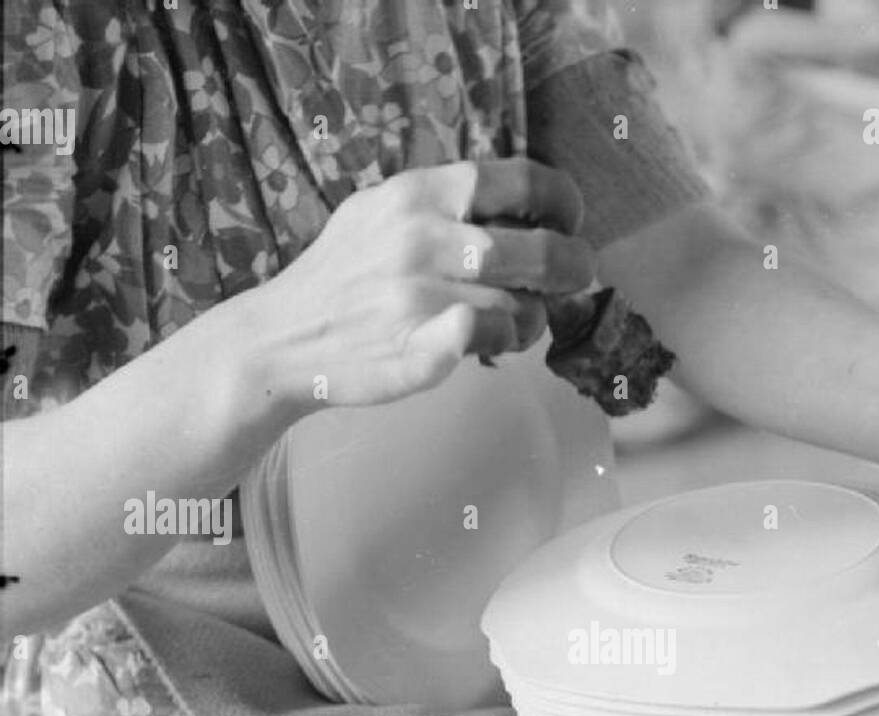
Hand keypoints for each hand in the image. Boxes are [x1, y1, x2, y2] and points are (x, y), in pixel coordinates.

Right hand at [255, 158, 595, 409]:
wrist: (280, 339)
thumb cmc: (341, 279)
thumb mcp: (379, 212)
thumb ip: (441, 204)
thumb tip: (518, 206)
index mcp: (417, 194)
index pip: (516, 181)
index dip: (560, 200)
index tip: (570, 220)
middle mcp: (421, 238)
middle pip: (536, 249)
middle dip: (571, 266)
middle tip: (575, 279)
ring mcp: (419, 296)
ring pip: (520, 307)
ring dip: (532, 319)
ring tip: (517, 324)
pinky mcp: (420, 349)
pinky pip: (489, 340)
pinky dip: (502, 343)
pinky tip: (492, 346)